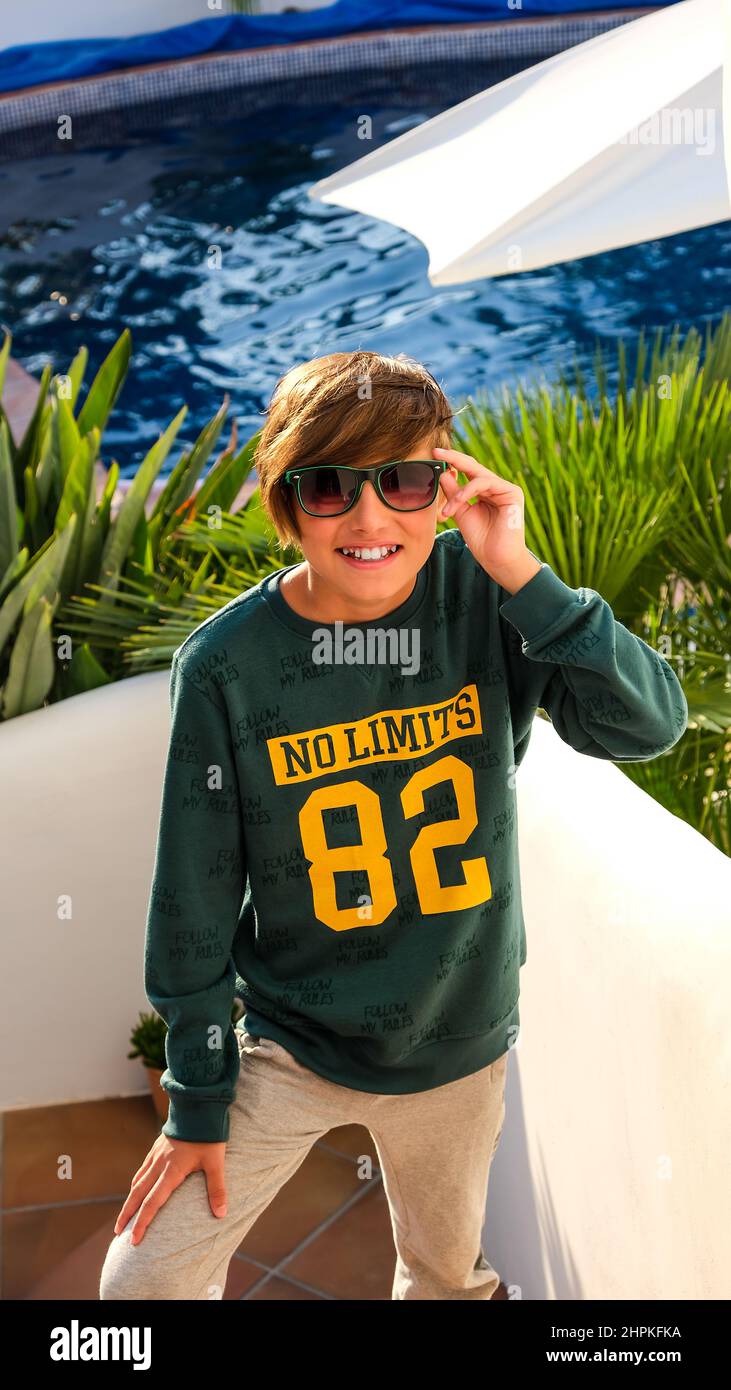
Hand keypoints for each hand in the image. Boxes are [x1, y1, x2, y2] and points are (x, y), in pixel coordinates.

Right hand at [112, 1132, 227, 1244]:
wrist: (198, 1106)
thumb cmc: (207, 1135)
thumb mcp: (216, 1163)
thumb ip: (217, 1189)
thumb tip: (221, 1214)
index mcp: (171, 1171)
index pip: (152, 1203)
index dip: (142, 1223)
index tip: (134, 1240)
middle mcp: (159, 1165)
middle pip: (137, 1195)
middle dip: (127, 1215)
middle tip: (118, 1233)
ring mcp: (156, 1156)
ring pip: (137, 1181)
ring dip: (129, 1200)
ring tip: (125, 1215)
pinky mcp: (157, 1147)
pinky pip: (142, 1169)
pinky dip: (136, 1182)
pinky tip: (136, 1187)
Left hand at [434, 447, 541, 592]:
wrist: (497, 560)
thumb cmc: (481, 540)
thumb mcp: (461, 513)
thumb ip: (453, 494)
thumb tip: (444, 473)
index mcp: (485, 491)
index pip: (467, 471)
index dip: (452, 462)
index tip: (433, 455)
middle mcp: (496, 487)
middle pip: (473, 466)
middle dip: (454, 458)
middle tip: (436, 452)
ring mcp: (505, 489)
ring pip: (477, 475)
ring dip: (458, 492)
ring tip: (448, 510)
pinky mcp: (512, 493)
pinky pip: (485, 483)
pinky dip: (468, 492)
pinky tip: (457, 504)